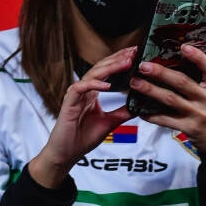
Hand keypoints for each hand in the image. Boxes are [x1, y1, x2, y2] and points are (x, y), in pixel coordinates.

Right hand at [29, 47, 135, 188]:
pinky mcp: (69, 102)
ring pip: (92, 75)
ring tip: (126, 63)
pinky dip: (94, 85)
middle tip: (134, 52)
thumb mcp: (110, 123)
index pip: (107, 71)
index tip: (135, 54)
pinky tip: (108, 85)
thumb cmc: (82, 138)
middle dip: (117, 59)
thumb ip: (122, 112)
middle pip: (100, 68)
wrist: (66, 153)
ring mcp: (76, 95)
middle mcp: (84, 90)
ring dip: (109, 68)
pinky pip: (81, 88)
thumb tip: (139, 104)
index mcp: (92, 92)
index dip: (120, 61)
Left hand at [128, 44, 205, 166]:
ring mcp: (199, 115)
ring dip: (151, 90)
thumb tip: (176, 64)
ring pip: (171, 99)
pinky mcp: (190, 129)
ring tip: (135, 83)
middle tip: (143, 65)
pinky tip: (140, 110)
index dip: (198, 57)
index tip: (184, 46)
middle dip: (161, 72)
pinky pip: (166, 120)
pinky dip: (152, 115)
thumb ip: (201, 83)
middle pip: (183, 82)